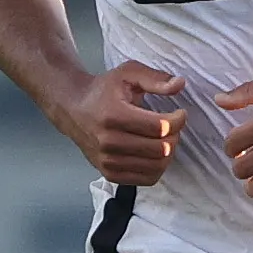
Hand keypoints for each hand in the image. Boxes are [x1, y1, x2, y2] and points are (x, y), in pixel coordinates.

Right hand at [60, 62, 186, 185]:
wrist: (73, 109)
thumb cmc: (103, 90)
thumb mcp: (128, 73)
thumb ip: (155, 79)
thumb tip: (180, 84)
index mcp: (114, 115)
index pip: (160, 127)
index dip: (178, 120)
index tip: (179, 113)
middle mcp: (109, 142)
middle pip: (160, 148)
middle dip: (175, 136)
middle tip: (172, 126)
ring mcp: (108, 161)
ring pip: (156, 166)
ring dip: (168, 152)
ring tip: (164, 138)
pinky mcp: (109, 173)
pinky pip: (146, 179)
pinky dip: (158, 168)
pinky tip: (155, 153)